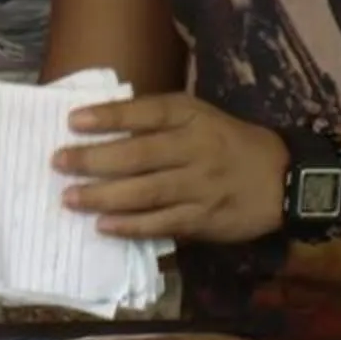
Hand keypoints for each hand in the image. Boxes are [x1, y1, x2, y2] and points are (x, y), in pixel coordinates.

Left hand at [57, 93, 291, 244]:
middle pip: (138, 155)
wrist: (282, 178)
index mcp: (192, 117)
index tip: (72, 120)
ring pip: (145, 193)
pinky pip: (161, 224)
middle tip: (58, 163)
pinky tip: (103, 226)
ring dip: (103, 196)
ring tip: (69, 198)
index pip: (146, 113)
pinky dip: (130, 226)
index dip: (108, 116)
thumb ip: (159, 120)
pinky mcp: (204, 219)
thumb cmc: (229, 142)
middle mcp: (196, 149)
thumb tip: (101, 124)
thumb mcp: (200, 117)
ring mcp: (200, 186)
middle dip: (93, 160)